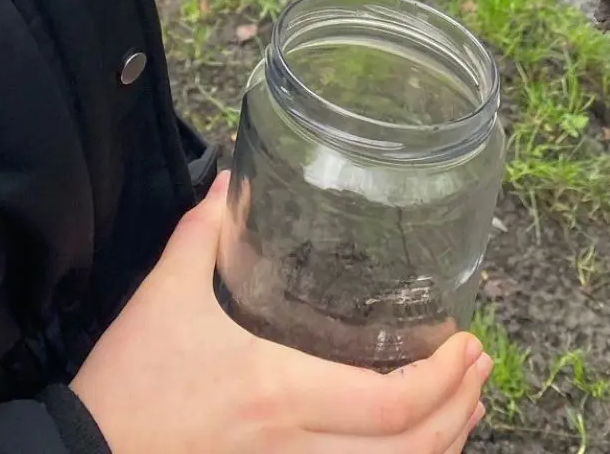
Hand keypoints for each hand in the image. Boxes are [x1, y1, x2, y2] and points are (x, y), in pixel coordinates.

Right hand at [71, 176, 491, 452]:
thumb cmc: (130, 381)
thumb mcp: (165, 294)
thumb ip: (204, 232)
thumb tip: (234, 182)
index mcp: (277, 392)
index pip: (391, 405)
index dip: (444, 381)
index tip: (468, 344)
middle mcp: (295, 449)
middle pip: (410, 453)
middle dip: (459, 411)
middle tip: (478, 368)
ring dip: (440, 448)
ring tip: (460, 407)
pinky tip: (409, 448)